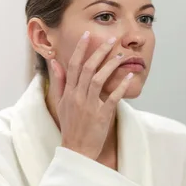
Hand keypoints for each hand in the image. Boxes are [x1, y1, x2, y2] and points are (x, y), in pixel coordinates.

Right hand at [49, 31, 132, 160]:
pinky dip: (121, 86)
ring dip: (110, 66)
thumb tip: (55, 62)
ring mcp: (89, 106)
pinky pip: (112, 98)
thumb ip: (59, 81)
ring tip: (120, 56)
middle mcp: (77, 97)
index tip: (87, 35)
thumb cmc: (70, 125)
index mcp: (68, 92)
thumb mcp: (61, 102)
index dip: (80, 49)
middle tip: (111, 39)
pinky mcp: (101, 116)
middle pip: (87, 68)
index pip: (73, 65)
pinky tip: (129, 76)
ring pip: (99, 80)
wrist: (76, 151)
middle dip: (99, 52)